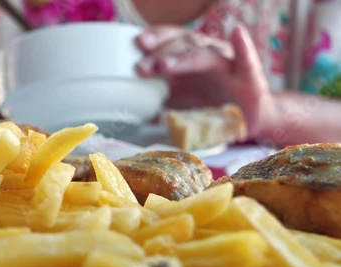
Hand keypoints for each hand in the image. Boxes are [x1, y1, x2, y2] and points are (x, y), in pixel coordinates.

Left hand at [136, 25, 273, 138]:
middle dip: (161, 53)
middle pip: (183, 45)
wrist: (246, 118)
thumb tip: (130, 106)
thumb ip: (159, 95)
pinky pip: (247, 60)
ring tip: (165, 65)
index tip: (137, 44)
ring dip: (184, 57)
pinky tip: (238, 33)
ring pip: (205, 55)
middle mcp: (207, 53)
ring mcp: (228, 63)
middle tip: (142, 65)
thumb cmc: (210, 105)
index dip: (154, 39)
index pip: (170, 40)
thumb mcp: (179, 100)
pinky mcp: (250, 76)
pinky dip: (244, 46)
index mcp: (189, 56)